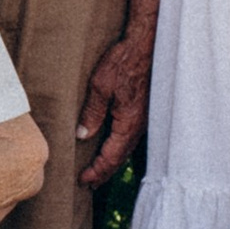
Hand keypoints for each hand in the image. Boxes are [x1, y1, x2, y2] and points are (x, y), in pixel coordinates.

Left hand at [74, 30, 150, 188]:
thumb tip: (82, 135)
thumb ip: (92, 112)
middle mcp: (138, 126)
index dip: (96, 171)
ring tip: (100, 170)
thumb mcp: (100, 85)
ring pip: (127, 148)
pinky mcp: (144, 111)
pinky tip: (114, 146)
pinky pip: (131, 137)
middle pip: (120, 157)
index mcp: (127, 123)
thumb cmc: (124, 62)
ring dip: (113, 161)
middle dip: (104, 172)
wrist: (147, 44)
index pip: (110, 156)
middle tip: (90, 184)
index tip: (83, 180)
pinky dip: (120, 148)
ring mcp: (143, 119)